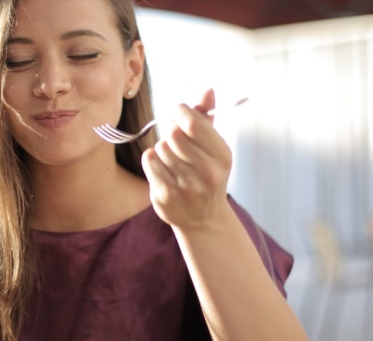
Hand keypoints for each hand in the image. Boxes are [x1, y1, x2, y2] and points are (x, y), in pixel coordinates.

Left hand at [142, 88, 232, 231]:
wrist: (203, 219)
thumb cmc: (207, 174)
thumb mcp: (214, 147)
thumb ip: (207, 118)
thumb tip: (207, 90)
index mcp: (222, 156)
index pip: (193, 123)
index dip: (180, 112)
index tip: (179, 114)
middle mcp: (207, 173)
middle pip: (173, 133)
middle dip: (171, 132)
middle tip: (176, 140)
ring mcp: (185, 186)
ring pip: (160, 147)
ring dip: (163, 149)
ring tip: (173, 160)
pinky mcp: (165, 195)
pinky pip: (150, 160)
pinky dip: (153, 160)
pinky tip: (164, 169)